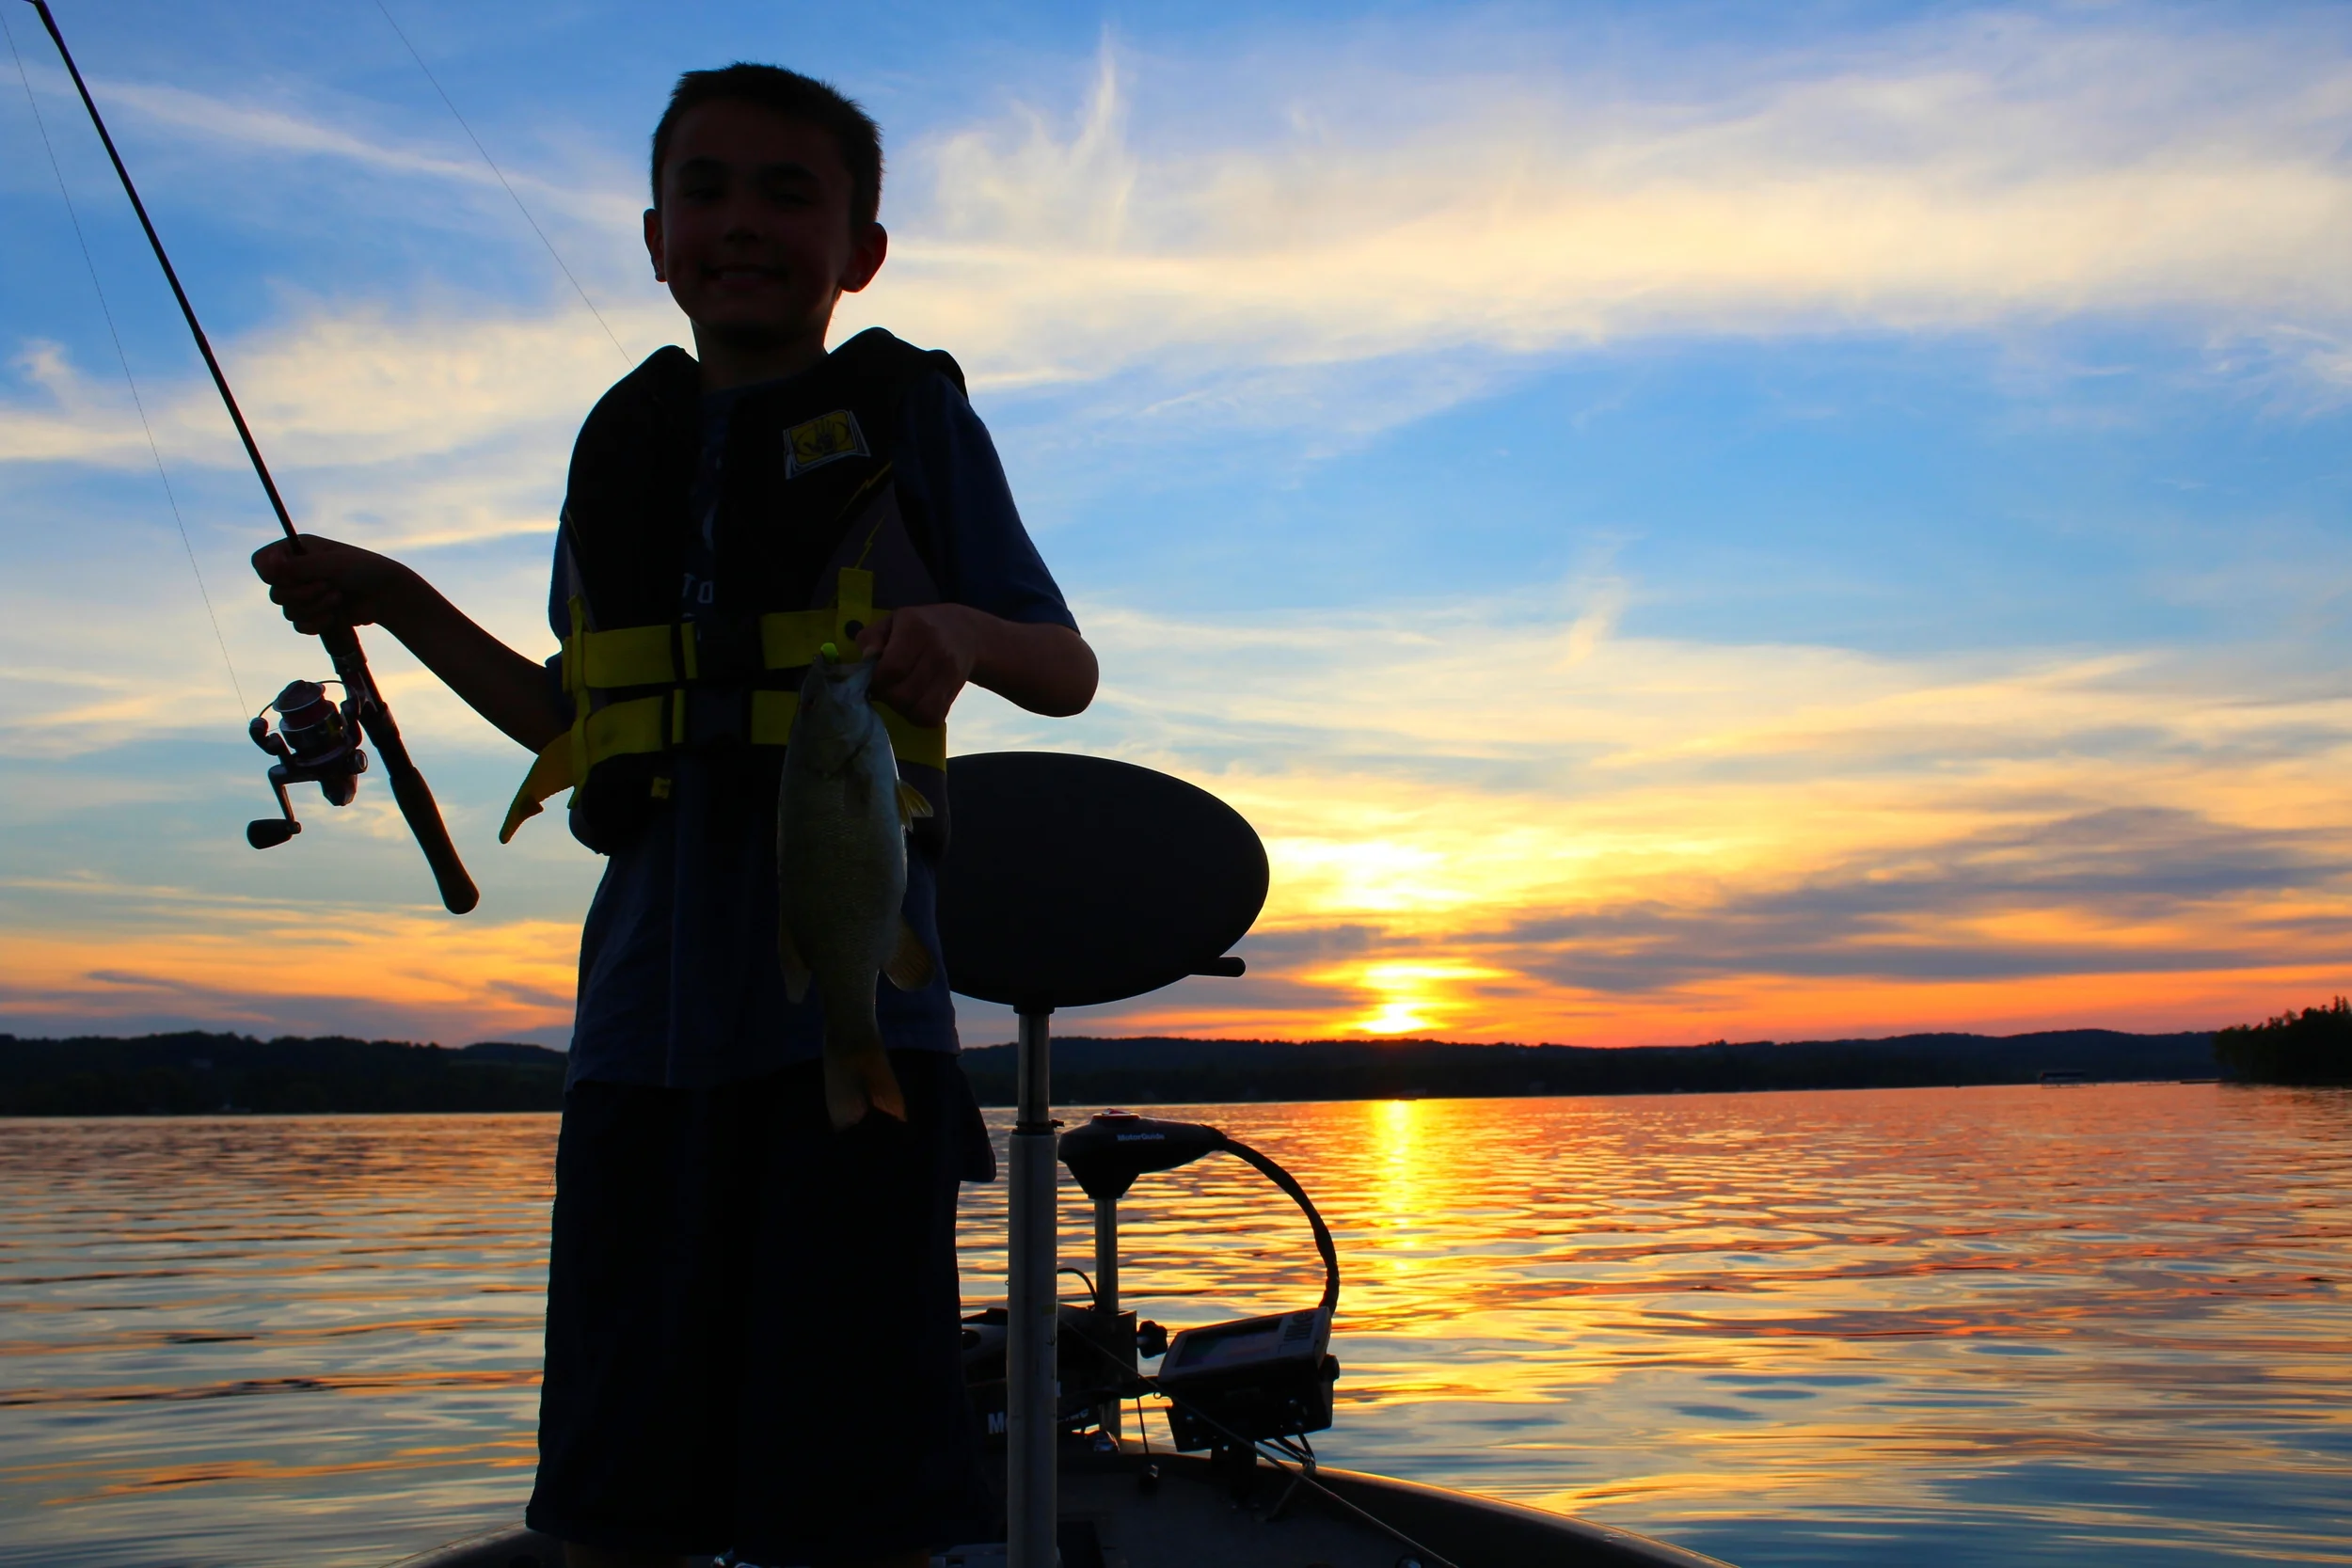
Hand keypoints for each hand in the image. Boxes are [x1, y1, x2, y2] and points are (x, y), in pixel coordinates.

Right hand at [251, 535, 417, 634]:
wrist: (388, 595)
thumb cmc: (365, 570)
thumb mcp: (332, 563)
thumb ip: (299, 566)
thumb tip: (268, 567)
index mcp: (297, 551)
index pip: (261, 561)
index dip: (268, 571)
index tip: (283, 575)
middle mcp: (296, 572)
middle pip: (274, 592)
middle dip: (302, 594)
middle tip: (329, 587)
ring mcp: (304, 595)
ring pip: (287, 611)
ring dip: (315, 607)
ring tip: (338, 598)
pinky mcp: (314, 615)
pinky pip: (299, 626)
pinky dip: (316, 623)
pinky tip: (334, 617)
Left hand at [856, 604, 981, 727]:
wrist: (965, 633)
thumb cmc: (920, 627)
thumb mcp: (892, 621)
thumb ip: (871, 636)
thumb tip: (866, 658)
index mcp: (916, 630)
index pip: (892, 669)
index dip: (877, 680)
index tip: (873, 678)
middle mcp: (936, 652)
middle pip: (903, 694)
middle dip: (887, 697)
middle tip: (885, 688)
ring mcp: (949, 674)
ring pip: (918, 710)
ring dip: (902, 709)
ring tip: (899, 696)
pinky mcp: (955, 692)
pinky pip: (932, 717)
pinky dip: (919, 717)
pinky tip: (914, 703)